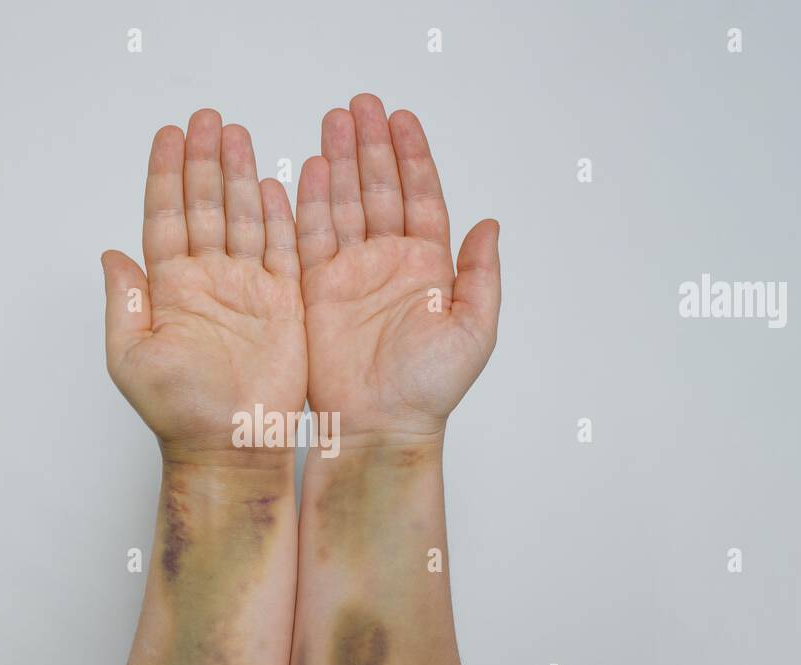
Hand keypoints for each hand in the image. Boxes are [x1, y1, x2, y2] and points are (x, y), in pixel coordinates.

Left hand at [102, 110, 306, 461]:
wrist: (231, 446)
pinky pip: (283, 250)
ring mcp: (247, 289)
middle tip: (206, 119)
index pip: (165, 218)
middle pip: (204, 206)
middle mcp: (208, 282)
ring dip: (238, 175)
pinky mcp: (284, 304)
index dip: (166, 175)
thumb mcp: (131, 359)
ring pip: (243, 218)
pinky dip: (278, 216)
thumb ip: (123, 304)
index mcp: (170, 289)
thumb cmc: (179, 413)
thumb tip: (109, 256)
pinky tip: (272, 183)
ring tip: (236, 134)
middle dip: (203, 161)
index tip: (169, 135)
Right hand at [297, 94, 500, 444]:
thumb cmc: (429, 388)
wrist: (380, 425)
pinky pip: (312, 237)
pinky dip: (311, 203)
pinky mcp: (317, 289)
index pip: (420, 197)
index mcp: (429, 267)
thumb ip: (481, 275)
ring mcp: (351, 273)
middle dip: (371, 145)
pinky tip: (313, 169)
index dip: (412, 157)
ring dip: (341, 162)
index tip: (401, 118)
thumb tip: (490, 225)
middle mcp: (389, 262)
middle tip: (360, 105)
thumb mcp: (475, 330)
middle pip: (380, 189)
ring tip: (334, 122)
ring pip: (345, 204)